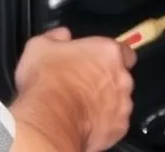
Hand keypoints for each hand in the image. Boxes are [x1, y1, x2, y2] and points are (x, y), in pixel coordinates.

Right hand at [11, 28, 136, 151]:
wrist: (49, 119)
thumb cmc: (47, 82)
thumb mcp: (39, 46)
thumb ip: (56, 37)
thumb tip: (61, 35)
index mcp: (107, 52)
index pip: (124, 51)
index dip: (110, 56)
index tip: (97, 61)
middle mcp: (121, 77)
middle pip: (121, 77)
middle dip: (106, 80)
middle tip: (82, 84)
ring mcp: (122, 104)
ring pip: (119, 101)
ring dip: (105, 102)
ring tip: (81, 106)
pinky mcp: (118, 128)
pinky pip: (114, 123)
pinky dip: (103, 123)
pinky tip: (84, 122)